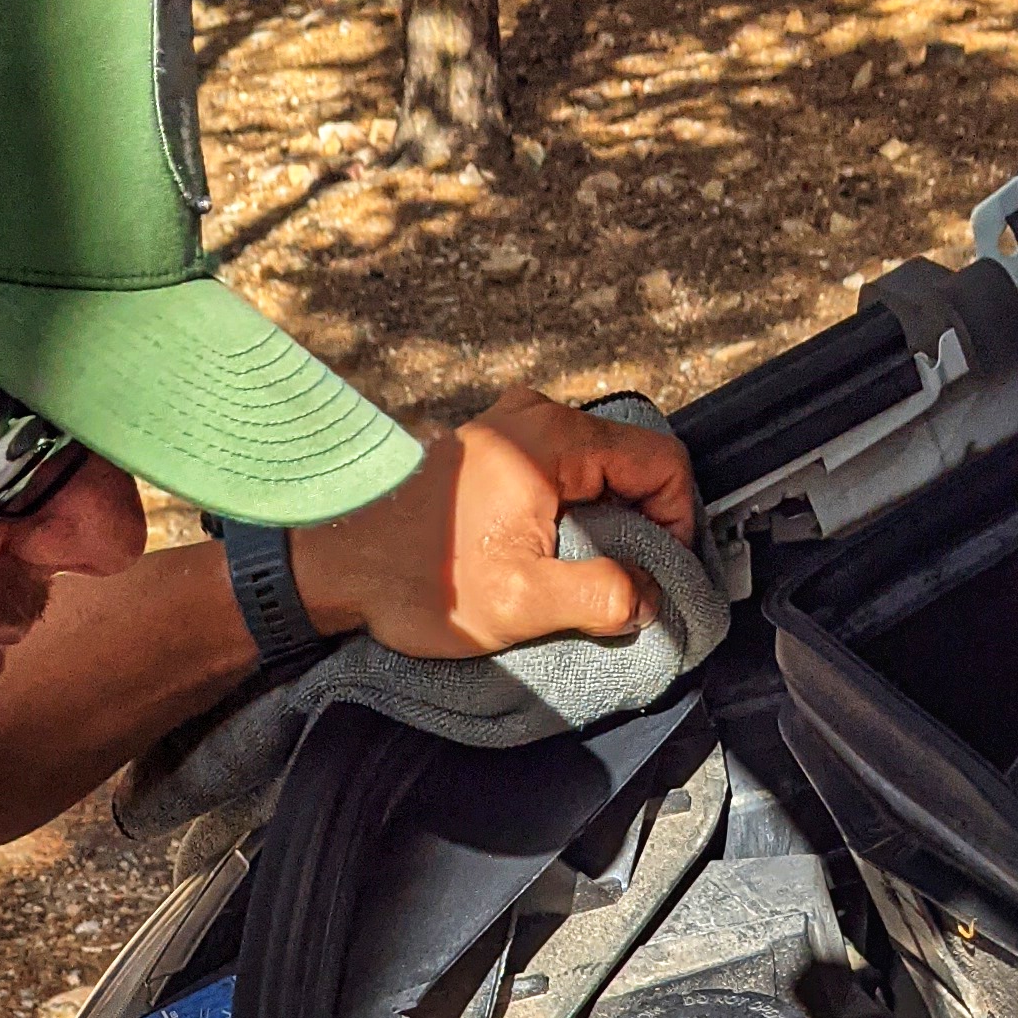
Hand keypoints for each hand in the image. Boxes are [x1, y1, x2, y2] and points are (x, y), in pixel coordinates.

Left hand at [288, 386, 697, 662]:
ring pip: (598, 468)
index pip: (660, 460)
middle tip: (635, 583)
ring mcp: (511, 425)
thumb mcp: (523, 602)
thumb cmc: (418, 579)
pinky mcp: (493, 448)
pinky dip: (574, 511)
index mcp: (553, 438)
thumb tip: (649, 600)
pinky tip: (555, 556)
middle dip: (645, 524)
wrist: (337, 562)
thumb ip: (602, 597)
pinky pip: (562, 471)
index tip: (668, 573)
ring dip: (609, 522)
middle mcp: (536, 415)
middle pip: (631, 461)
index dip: (680, 520)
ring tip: (592, 575)